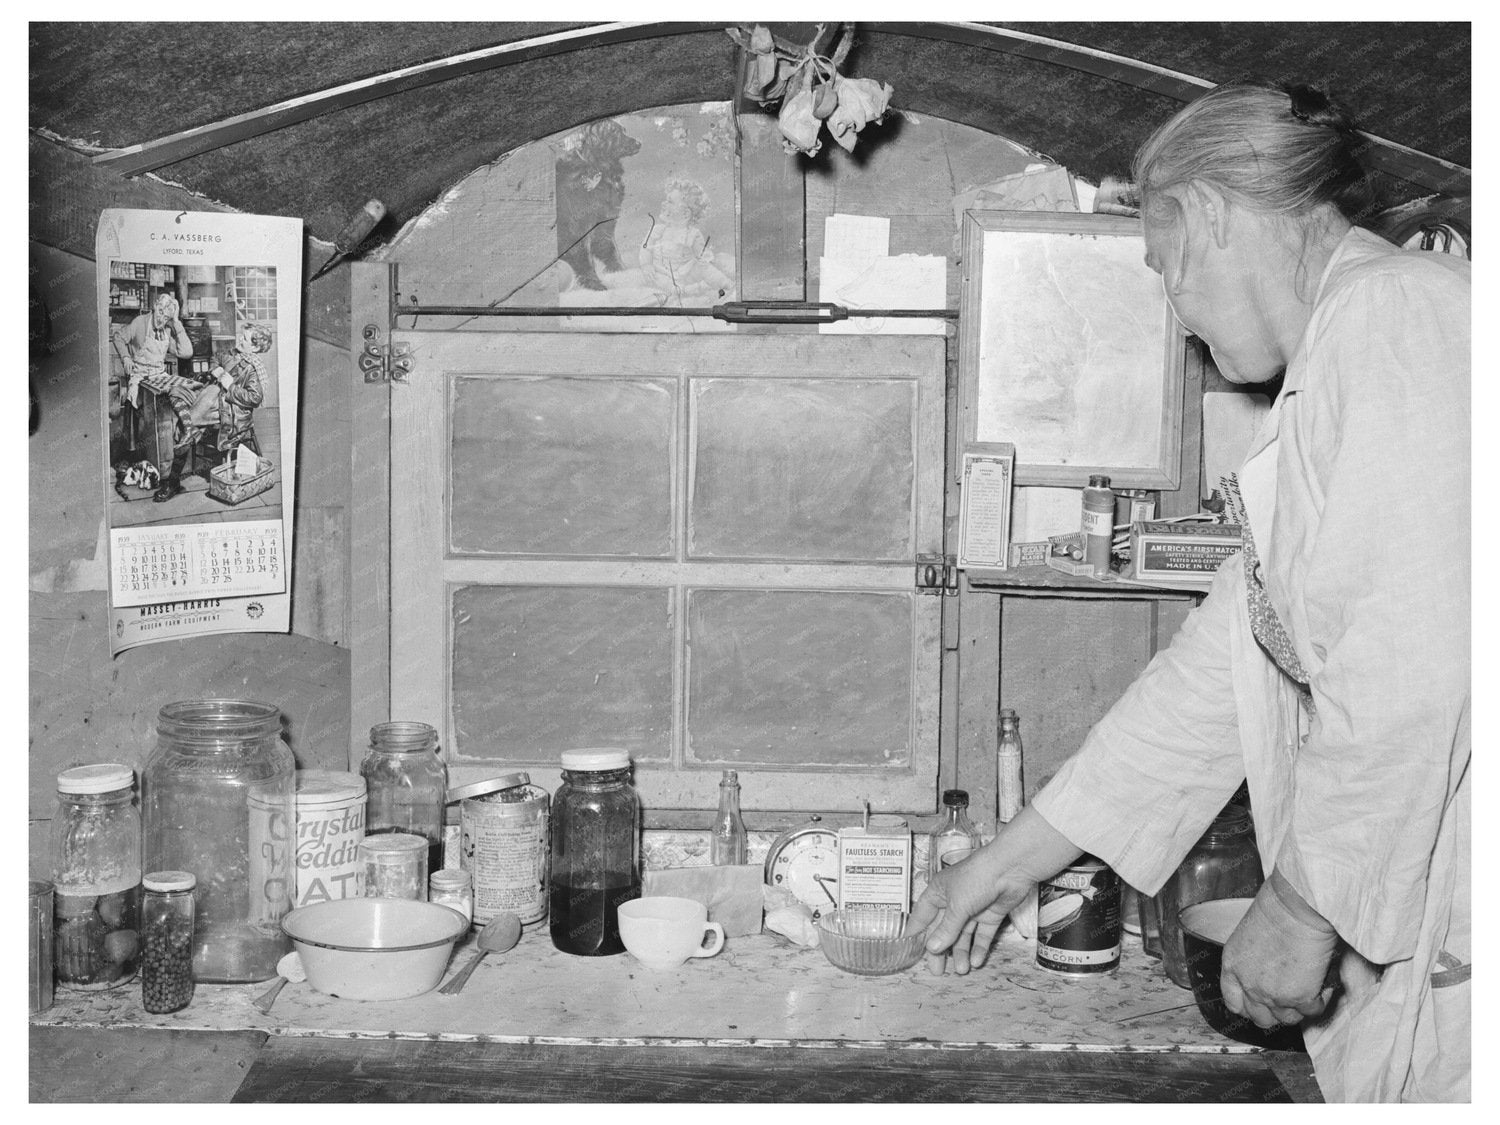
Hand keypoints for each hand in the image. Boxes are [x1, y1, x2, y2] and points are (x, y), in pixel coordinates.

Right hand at [908, 857, 1023, 975]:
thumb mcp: (957, 905)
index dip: (916, 933)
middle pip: (943, 929)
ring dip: (962, 952)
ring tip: (962, 969)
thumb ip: (946, 929)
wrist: (1010, 869)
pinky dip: (979, 947)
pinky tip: (977, 961)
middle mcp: (954, 901)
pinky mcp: (990, 915)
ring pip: (963, 935)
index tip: (910, 951)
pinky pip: (982, 935)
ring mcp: (973, 908)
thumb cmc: (976, 878)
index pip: (923, 915)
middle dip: (941, 950)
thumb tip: (932, 948)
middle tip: (938, 971)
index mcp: (939, 892)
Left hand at [1220, 870, 1338, 1028]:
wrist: (1297, 906)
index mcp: (1232, 965)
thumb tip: (1269, 972)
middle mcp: (1249, 984)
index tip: (1261, 1003)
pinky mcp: (1300, 998)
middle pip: (1261, 1018)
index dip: (1249, 1006)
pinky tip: (1324, 984)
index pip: (1233, 1002)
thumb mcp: (1250, 935)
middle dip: (1276, 1012)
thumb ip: (1253, 960)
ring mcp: (1273, 994)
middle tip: (1291, 997)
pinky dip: (1322, 1000)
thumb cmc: (1277, 908)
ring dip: (1300, 1007)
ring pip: (1289, 1019)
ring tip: (1310, 986)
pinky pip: (1314, 1011)